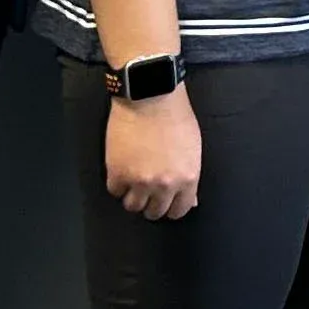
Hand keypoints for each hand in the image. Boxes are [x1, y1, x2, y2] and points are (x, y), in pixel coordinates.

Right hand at [102, 90, 202, 219]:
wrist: (151, 96)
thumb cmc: (176, 116)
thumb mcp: (193, 148)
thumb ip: (189, 176)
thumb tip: (190, 199)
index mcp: (187, 179)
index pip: (179, 210)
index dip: (171, 207)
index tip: (165, 201)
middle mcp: (164, 185)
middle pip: (154, 212)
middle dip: (151, 203)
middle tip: (147, 189)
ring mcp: (139, 181)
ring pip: (132, 206)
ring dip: (132, 196)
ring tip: (133, 181)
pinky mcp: (117, 173)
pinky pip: (114, 191)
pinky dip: (117, 184)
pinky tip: (121, 170)